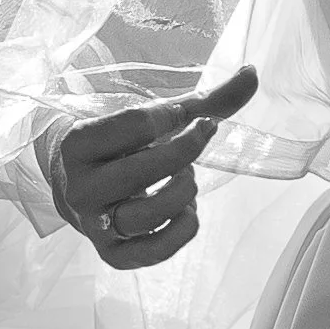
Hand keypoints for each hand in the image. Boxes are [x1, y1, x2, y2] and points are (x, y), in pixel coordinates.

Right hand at [43, 66, 259, 267]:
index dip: (173, 116)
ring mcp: (93, 225)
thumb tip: (253, 73)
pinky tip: (187, 210)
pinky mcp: (112, 255)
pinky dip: (184, 228)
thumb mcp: (151, 120)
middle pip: (144, 171)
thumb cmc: (121, 146)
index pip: (136, 124)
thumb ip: (203, 100)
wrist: (76, 185)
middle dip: (186, 152)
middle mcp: (80, 187)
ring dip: (184, 191)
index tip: (181, 116)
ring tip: (185, 178)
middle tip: (196, 140)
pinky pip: (156, 249)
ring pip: (150, 214)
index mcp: (79, 143)